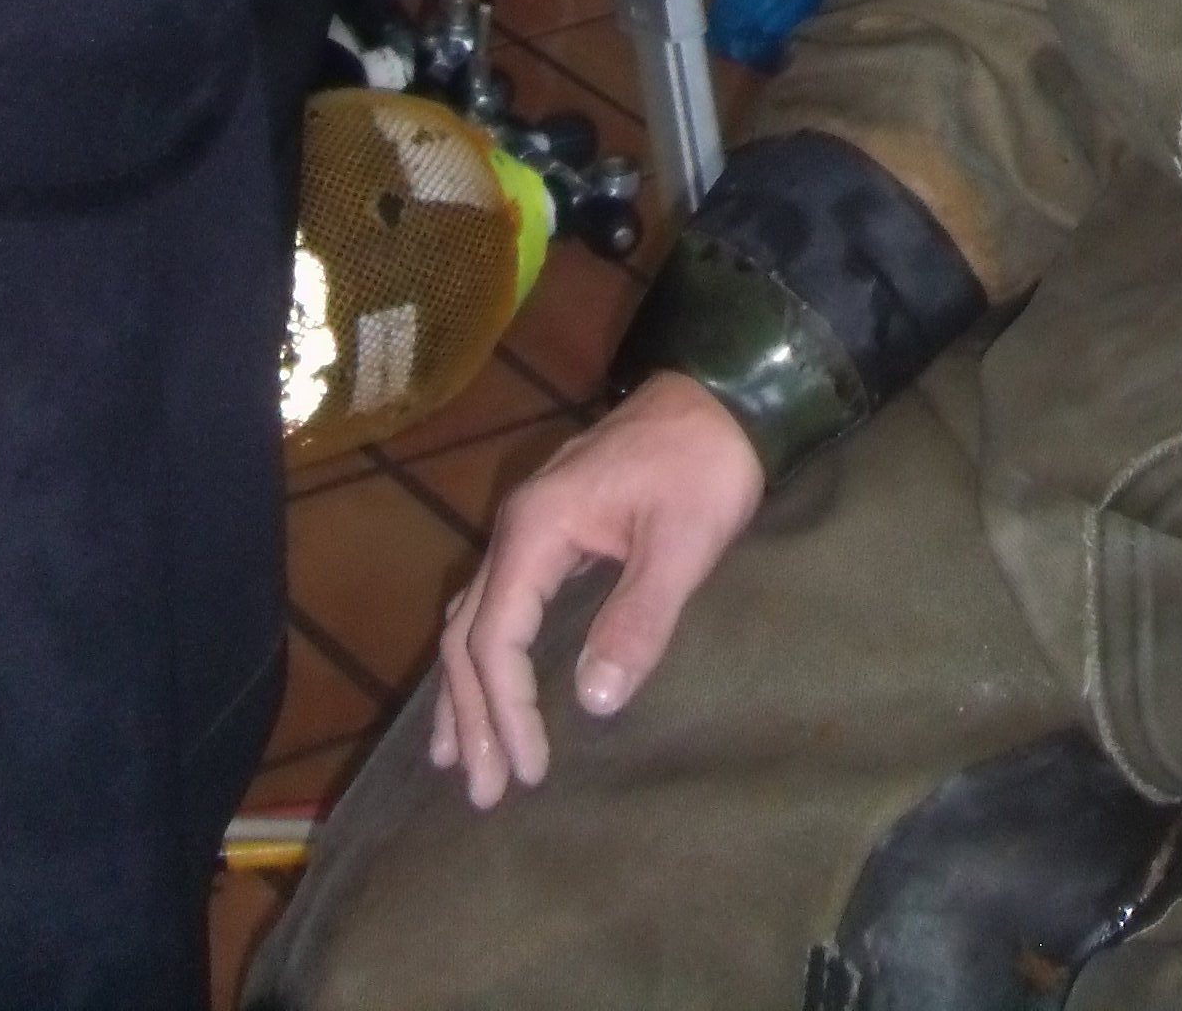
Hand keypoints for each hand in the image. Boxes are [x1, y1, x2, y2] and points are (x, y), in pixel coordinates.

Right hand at [430, 374, 763, 806]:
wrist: (727, 389)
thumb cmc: (707, 463)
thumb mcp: (684, 541)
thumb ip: (639, 618)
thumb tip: (595, 702)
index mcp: (538, 528)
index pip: (497, 639)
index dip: (507, 711)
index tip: (529, 771)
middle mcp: (518, 526)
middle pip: (468, 635)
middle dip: (472, 716)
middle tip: (480, 792)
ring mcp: (531, 522)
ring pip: (474, 617)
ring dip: (466, 689)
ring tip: (455, 757)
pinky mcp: (554, 525)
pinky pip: (498, 601)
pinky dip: (484, 652)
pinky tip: (485, 683)